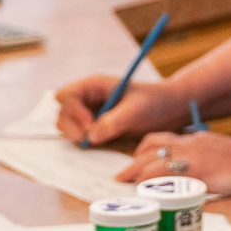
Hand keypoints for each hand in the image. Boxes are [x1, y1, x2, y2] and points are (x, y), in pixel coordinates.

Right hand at [54, 73, 186, 147]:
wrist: (169, 111)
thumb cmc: (154, 103)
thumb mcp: (137, 110)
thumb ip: (114, 121)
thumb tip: (91, 137)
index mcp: (94, 85)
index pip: (66, 95)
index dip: (73, 110)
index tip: (90, 125)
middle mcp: (87, 98)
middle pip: (62, 112)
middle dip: (72, 127)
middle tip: (91, 140)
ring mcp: (88, 114)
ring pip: (66, 126)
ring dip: (77, 136)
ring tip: (98, 142)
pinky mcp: (93, 128)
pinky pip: (79, 136)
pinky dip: (84, 143)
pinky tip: (101, 145)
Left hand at [118, 128, 230, 197]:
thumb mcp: (228, 159)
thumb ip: (213, 165)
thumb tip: (209, 181)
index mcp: (199, 139)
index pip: (164, 138)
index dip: (147, 150)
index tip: (139, 162)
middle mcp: (191, 144)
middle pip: (151, 144)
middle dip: (134, 159)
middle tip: (124, 174)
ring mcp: (191, 157)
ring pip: (150, 159)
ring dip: (134, 171)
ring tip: (125, 182)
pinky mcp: (193, 172)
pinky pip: (161, 175)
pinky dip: (147, 183)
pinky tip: (142, 191)